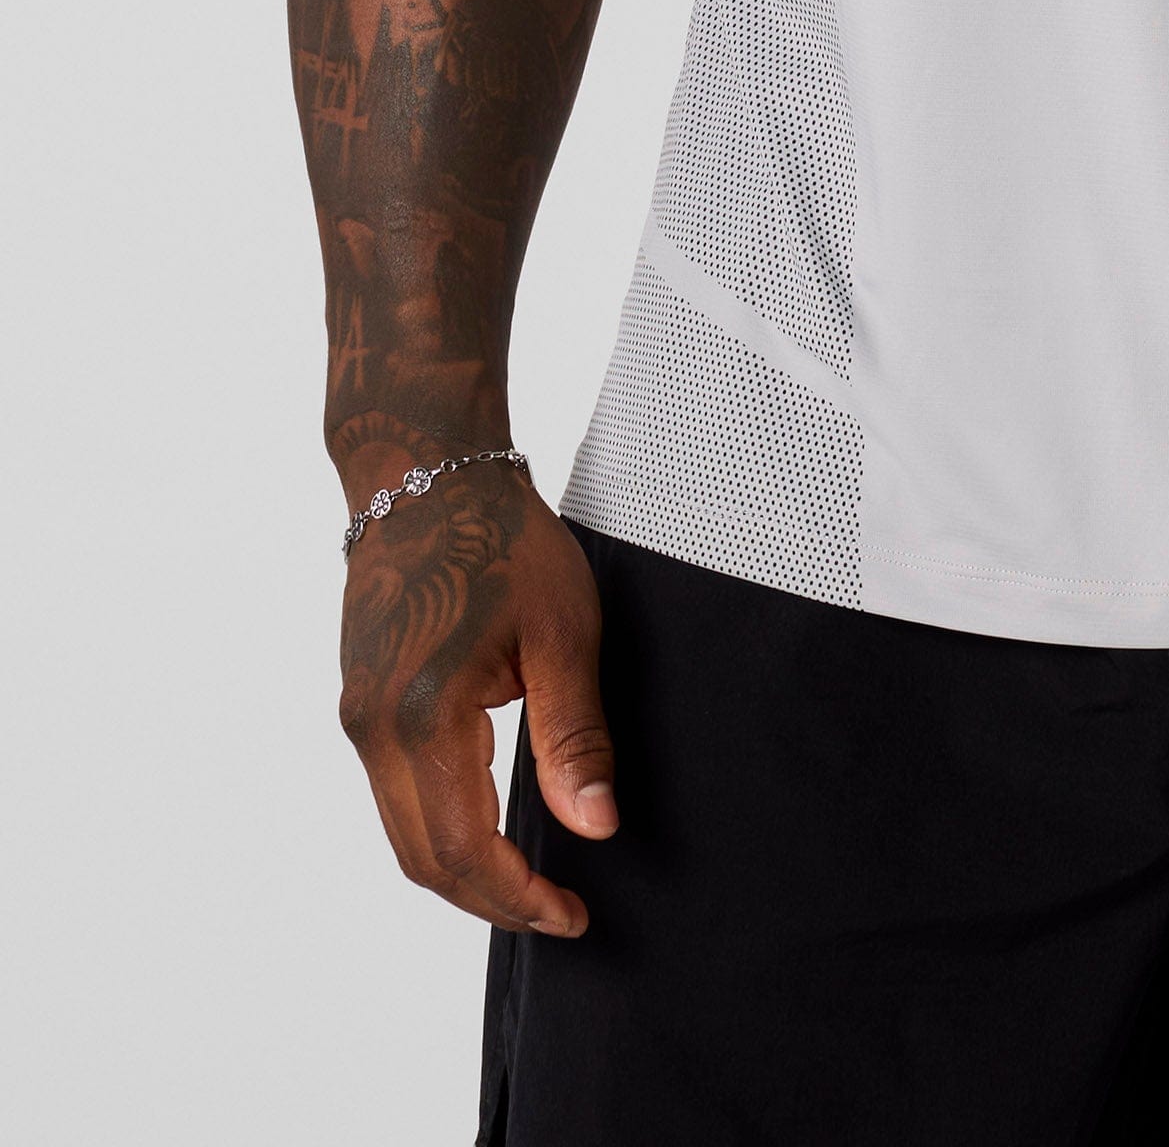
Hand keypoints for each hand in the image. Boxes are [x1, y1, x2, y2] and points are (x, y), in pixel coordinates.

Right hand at [336, 459, 615, 934]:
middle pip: (425, 859)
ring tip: (530, 878)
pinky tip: (487, 821)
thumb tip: (593, 827)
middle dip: (491, 899)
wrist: (425, 472)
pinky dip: (438, 825)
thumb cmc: (498, 538)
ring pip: (404, 832)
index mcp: (423, 716)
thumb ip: (574, 737)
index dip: (517, 898)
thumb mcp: (562, 631)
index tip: (570, 915)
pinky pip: (394, 794)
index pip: (464, 852)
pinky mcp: (357, 702)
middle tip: (558, 909)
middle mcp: (373, 728)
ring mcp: (357, 717)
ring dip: (463, 868)